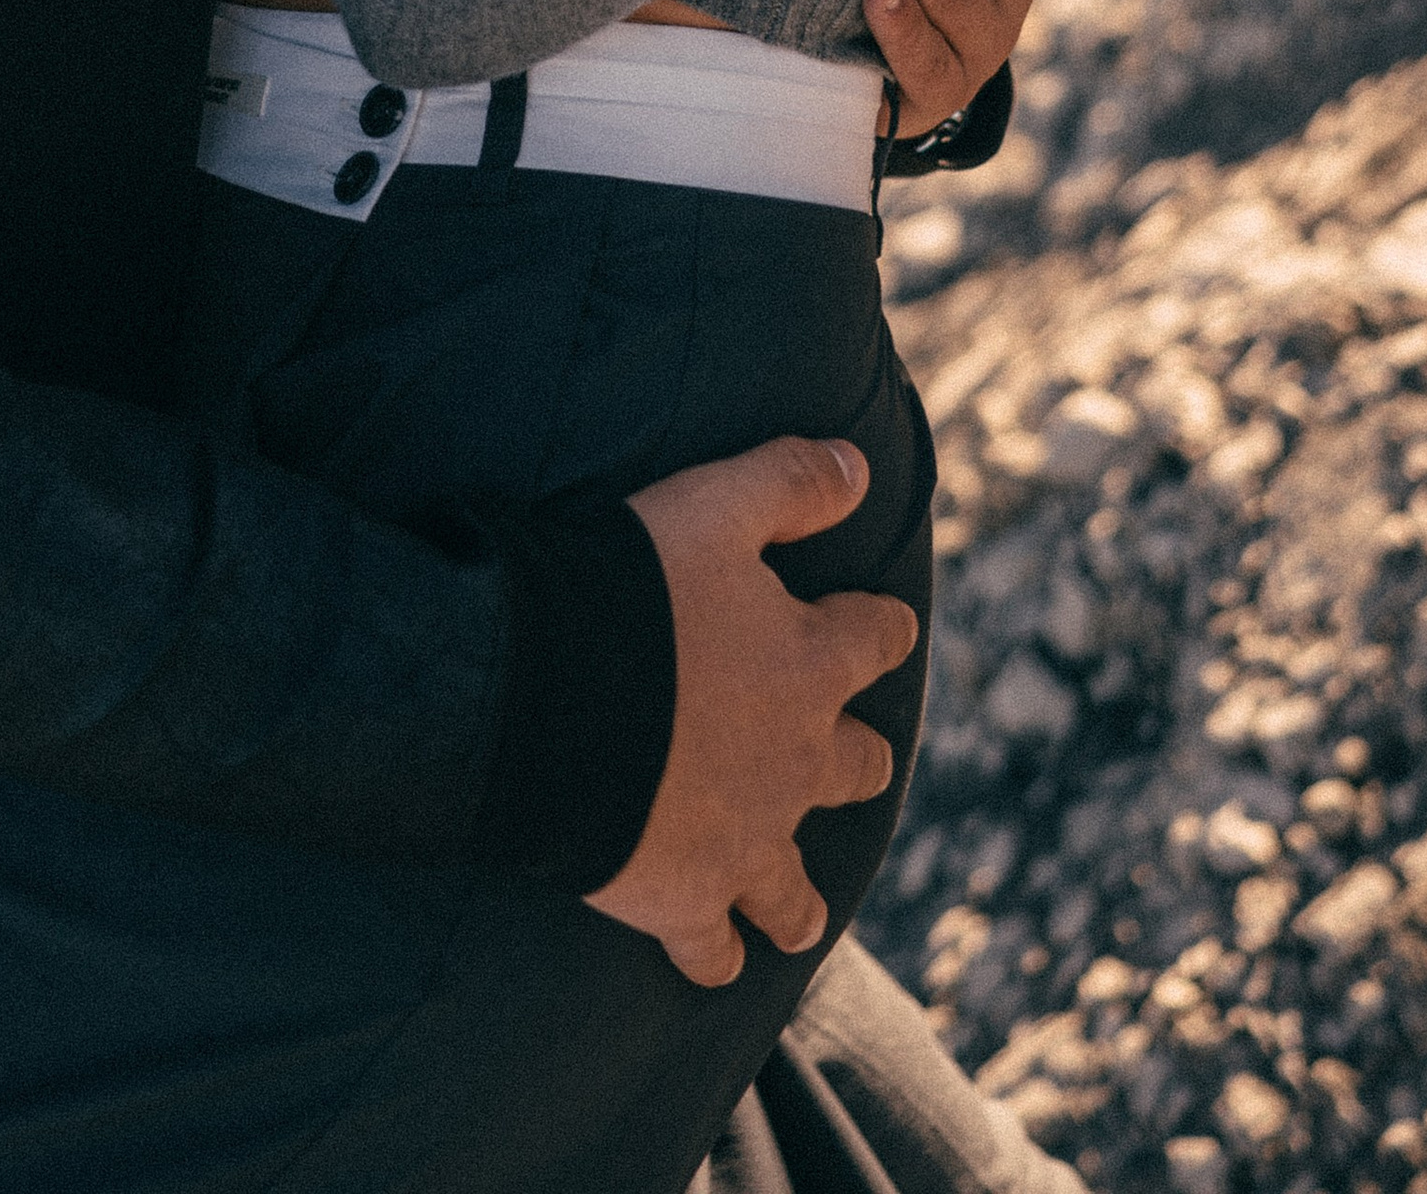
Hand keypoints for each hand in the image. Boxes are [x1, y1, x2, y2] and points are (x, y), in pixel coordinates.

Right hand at [587, 436, 914, 986]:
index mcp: (809, 664)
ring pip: (794, 887)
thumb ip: (791, 481)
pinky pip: (713, 947)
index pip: (873, 640)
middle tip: (842, 755)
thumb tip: (860, 466)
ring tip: (793, 904)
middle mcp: (795, 761)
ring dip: (796, 891)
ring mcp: (744, 841)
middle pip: (854, 766)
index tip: (881, 625)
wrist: (546, 699)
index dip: (877, 628)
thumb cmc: (631, 589)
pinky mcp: (686, 898)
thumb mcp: (714, 504)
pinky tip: (716, 961)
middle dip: (851, 758)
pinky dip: (716, 953)